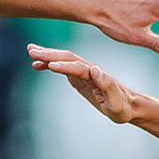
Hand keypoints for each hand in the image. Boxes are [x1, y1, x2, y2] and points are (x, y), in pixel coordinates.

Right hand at [27, 44, 144, 124]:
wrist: (128, 106)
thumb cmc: (122, 107)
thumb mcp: (117, 102)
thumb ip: (107, 86)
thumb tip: (95, 69)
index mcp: (97, 75)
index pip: (79, 68)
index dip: (65, 66)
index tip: (51, 66)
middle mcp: (90, 70)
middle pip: (68, 58)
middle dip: (50, 54)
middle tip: (32, 51)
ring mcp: (84, 72)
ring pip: (64, 60)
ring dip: (47, 55)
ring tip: (30, 52)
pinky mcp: (80, 78)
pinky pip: (63, 68)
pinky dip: (50, 64)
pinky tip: (38, 65)